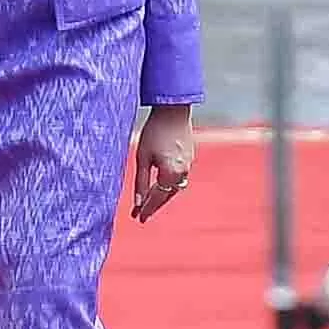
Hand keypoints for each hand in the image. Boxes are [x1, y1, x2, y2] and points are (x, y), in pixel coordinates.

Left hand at [130, 105, 196, 222]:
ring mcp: (189, 164)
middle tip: (142, 213)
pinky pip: (180, 177)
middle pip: (168, 196)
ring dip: (163, 195)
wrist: (173, 109)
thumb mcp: (142, 157)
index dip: (147, 209)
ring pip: (175, 187)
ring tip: (150, 200)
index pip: (157, 198)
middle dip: (154, 205)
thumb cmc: (154, 131)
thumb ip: (140, 182)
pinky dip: (170, 183)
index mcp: (170, 173)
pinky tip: (161, 183)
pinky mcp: (190, 157)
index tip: (138, 218)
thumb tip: (137, 203)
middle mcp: (183, 172)